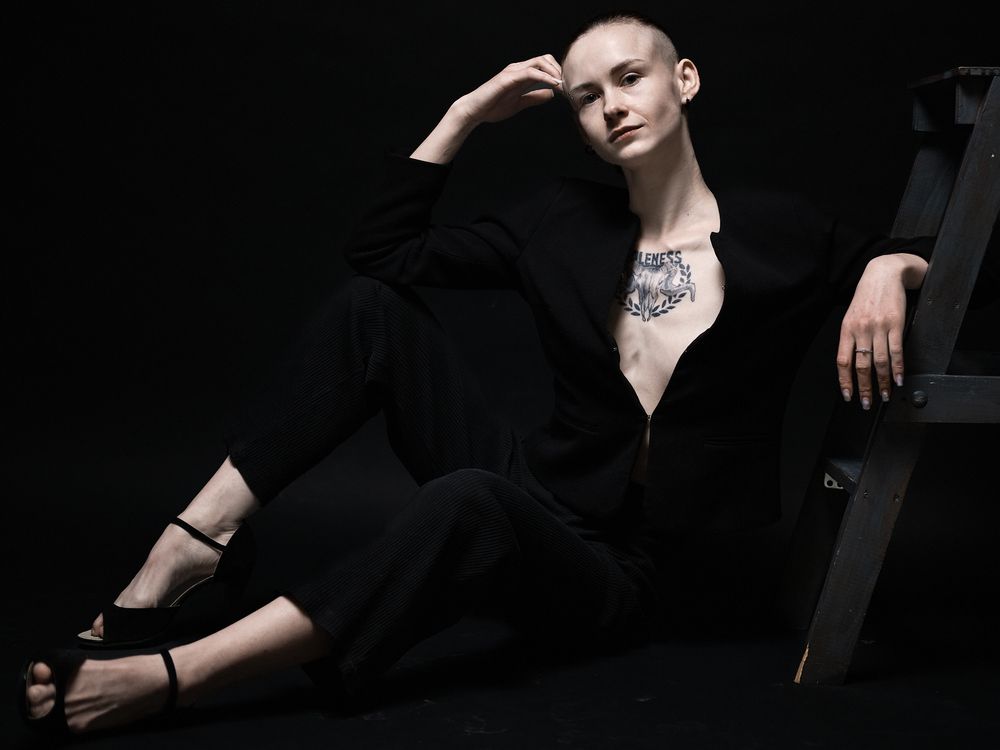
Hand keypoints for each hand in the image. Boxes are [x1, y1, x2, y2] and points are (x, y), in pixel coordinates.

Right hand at [454, 54, 562, 126]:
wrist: (474, 111)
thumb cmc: (493, 107)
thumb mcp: (520, 103)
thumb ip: (534, 97)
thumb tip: (551, 94)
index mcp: (521, 73)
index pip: (544, 65)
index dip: (557, 73)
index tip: (566, 87)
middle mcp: (518, 68)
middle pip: (545, 59)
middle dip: (559, 70)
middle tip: (567, 86)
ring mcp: (513, 71)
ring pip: (539, 62)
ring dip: (554, 72)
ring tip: (562, 85)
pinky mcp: (508, 77)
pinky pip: (530, 72)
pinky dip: (545, 77)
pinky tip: (553, 85)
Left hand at [836, 257, 908, 409]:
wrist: (883, 274)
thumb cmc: (866, 297)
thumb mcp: (851, 316)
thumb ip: (850, 338)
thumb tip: (851, 363)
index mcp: (846, 329)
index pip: (842, 361)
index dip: (845, 381)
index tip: (848, 395)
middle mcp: (861, 330)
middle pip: (861, 365)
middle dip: (864, 387)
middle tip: (867, 403)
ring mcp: (878, 327)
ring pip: (879, 361)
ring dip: (883, 382)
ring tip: (886, 395)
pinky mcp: (895, 324)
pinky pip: (896, 350)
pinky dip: (898, 368)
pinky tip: (899, 379)